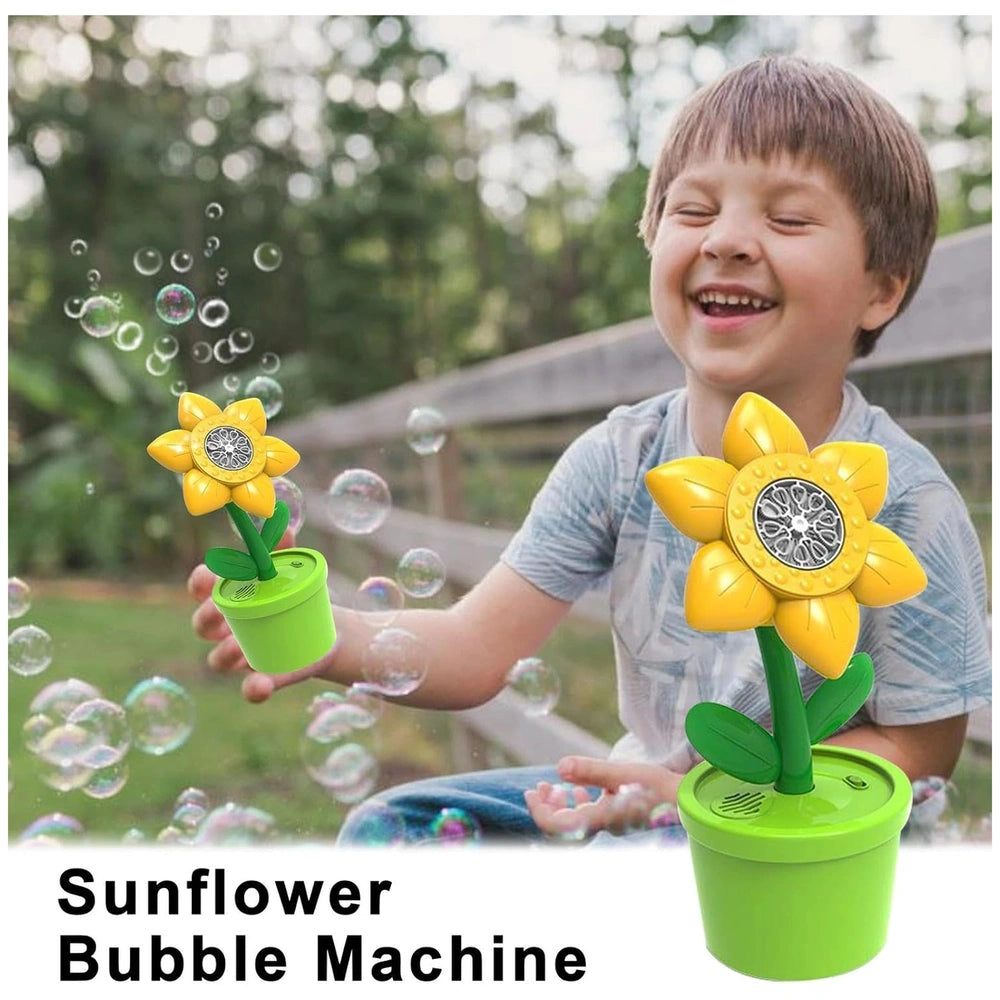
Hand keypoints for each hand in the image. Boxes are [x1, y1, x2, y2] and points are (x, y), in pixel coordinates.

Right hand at [188, 528, 325, 701]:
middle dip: (206, 618)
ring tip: (237, 645)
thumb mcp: (291, 571)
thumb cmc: (295, 593)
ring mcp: (244, 655)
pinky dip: (254, 688)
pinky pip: (252, 687)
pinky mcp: (267, 676)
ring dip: (223, 653)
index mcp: (229, 596)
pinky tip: (259, 686)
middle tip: (220, 609)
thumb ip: (285, 551)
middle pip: (203, 626)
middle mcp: (228, 628)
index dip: (200, 582)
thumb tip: (285, 526)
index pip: (202, 588)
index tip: (208, 577)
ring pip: (218, 660)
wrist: (326, 629)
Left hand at [525, 756, 681, 839]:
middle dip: (547, 807)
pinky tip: (582, 788)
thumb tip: (559, 766)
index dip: (539, 811)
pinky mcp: (623, 815)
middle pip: (564, 826)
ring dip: (562, 804)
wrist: (696, 805)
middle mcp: (605, 826)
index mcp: (601, 819)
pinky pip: (594, 814)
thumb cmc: (666, 791)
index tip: (532, 791)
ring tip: (554, 786)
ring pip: (578, 820)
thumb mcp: (628, 774)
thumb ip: (593, 771)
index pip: (557, 827)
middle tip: (538, 787)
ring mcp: (614, 822)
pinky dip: (582, 800)